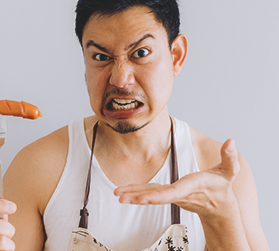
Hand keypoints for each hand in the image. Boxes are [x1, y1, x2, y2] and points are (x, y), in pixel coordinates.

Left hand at [114, 139, 239, 218]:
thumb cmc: (222, 186)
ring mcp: (171, 196)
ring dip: (133, 195)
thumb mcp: (230, 171)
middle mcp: (179, 194)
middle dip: (139, 197)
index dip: (159, 195)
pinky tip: (124, 192)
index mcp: (192, 186)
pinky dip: (137, 193)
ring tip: (117, 194)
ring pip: (150, 196)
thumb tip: (231, 141)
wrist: (219, 208)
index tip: (144, 198)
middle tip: (121, 197)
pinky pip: (150, 194)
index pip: (174, 192)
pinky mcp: (168, 194)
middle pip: (157, 196)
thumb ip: (230, 157)